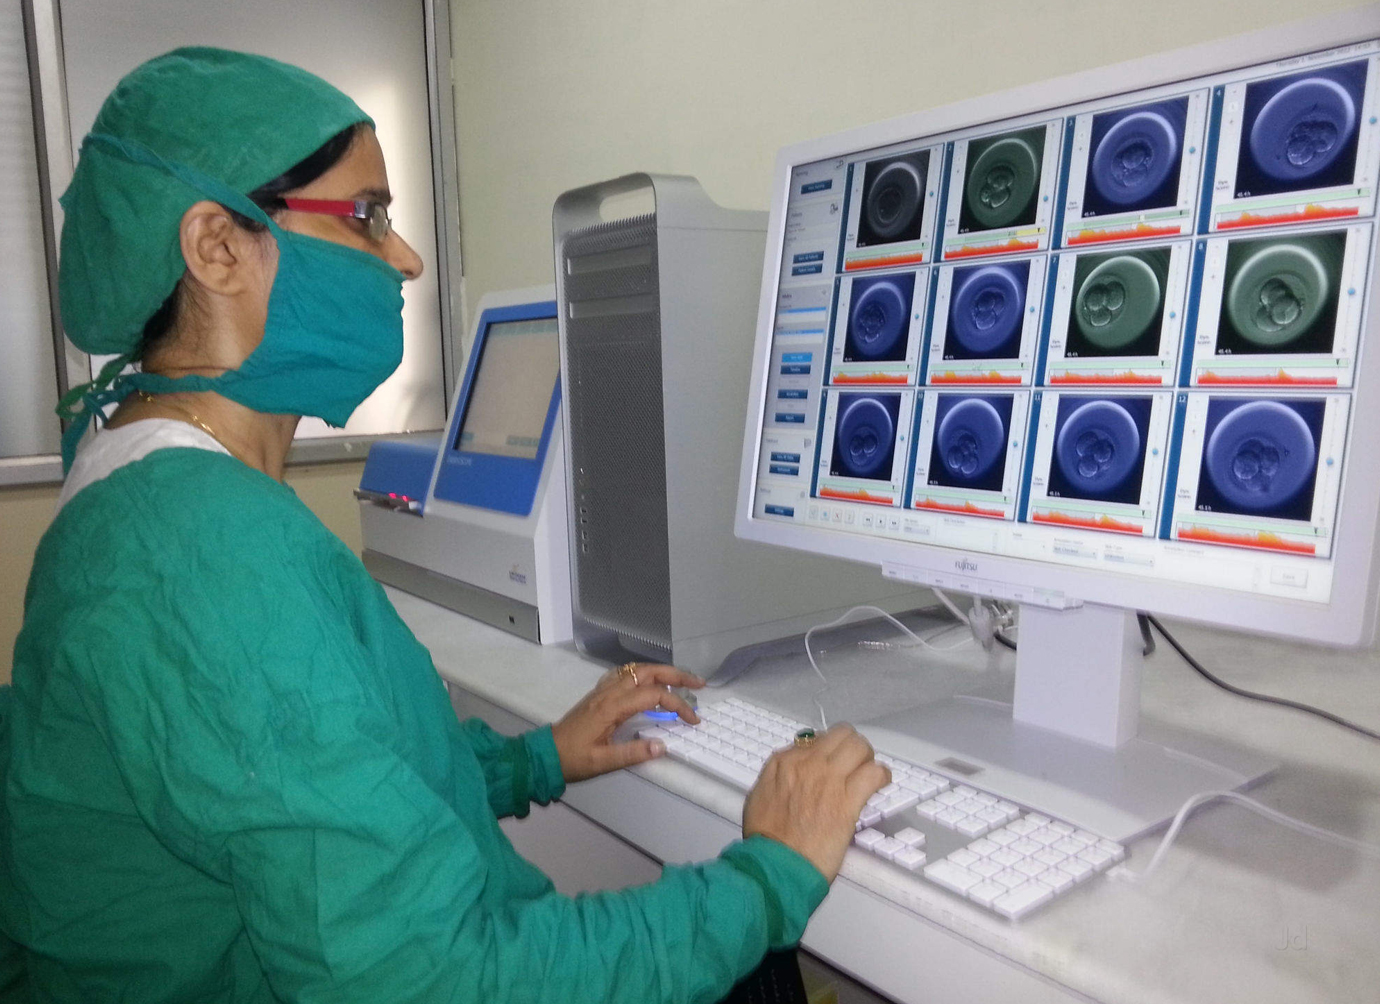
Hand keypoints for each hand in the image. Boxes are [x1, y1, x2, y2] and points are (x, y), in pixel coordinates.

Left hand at [551, 663, 704, 782]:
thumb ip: (632, 754)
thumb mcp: (603, 762)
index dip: (678, 705)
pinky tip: (650, 681)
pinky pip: (624, 674)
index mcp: (612, 707)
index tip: (693, 720)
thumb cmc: (573, 759)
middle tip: (698, 683)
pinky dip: (642, 673)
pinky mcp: (598, 694)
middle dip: (676, 675)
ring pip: (636, 669)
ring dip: (661, 671)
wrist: (546, 753)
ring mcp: (603, 690)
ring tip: (681, 680)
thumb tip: (662, 746)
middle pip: (647, 672)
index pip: (653, 696)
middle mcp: (609, 692)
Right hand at [741, 725, 888, 882]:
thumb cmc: (766, 838)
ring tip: (868, 772)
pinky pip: (874, 774)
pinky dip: (881, 775)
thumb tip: (791, 771)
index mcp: (785, 762)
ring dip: (867, 758)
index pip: (817, 739)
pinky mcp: (848, 800)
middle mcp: (808, 763)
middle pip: (842, 735)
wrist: (777, 863)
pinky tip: (880, 783)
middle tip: (855, 762)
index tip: (834, 761)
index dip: (829, 749)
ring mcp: (829, 779)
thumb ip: (775, 776)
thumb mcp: (759, 796)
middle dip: (852, 746)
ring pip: (860, 747)